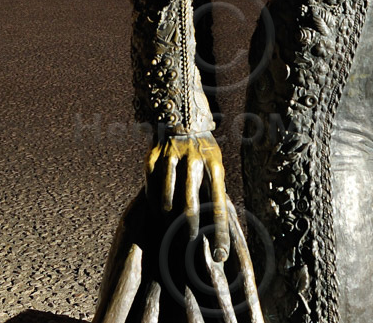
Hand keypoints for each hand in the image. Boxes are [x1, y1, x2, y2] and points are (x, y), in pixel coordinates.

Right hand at [146, 131, 229, 261]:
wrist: (181, 116)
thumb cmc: (203, 152)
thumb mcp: (216, 166)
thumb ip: (214, 192)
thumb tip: (217, 231)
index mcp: (214, 167)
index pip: (218, 206)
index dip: (219, 234)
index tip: (220, 256)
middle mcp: (193, 163)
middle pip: (190, 209)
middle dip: (190, 235)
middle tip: (190, 251)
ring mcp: (170, 160)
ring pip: (167, 205)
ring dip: (170, 222)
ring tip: (173, 228)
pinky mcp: (152, 159)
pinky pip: (151, 194)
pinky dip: (156, 207)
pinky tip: (161, 211)